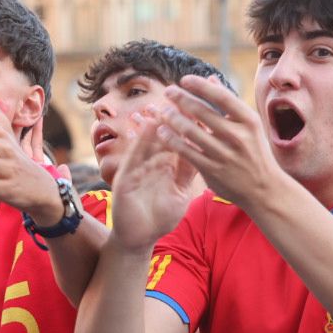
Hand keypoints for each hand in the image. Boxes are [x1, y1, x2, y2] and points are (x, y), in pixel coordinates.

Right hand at [108, 109, 198, 250]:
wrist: (139, 238)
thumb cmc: (160, 218)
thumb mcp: (180, 193)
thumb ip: (189, 173)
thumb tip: (207, 152)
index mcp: (168, 165)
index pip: (181, 139)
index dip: (192, 122)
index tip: (205, 103)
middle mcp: (153, 162)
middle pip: (165, 133)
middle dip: (173, 114)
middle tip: (183, 93)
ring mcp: (138, 167)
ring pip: (148, 139)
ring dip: (155, 121)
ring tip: (165, 102)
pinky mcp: (126, 176)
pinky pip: (134, 155)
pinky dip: (140, 141)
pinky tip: (147, 126)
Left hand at [154, 76, 288, 210]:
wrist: (264, 189)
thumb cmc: (255, 152)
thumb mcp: (250, 126)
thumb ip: (229, 103)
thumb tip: (211, 79)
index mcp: (249, 121)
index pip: (221, 96)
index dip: (200, 85)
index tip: (185, 79)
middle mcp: (238, 136)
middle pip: (202, 111)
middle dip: (181, 98)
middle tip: (168, 91)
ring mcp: (224, 154)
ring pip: (190, 131)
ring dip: (172, 118)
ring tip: (163, 110)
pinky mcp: (212, 170)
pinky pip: (186, 151)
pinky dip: (172, 139)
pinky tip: (163, 131)